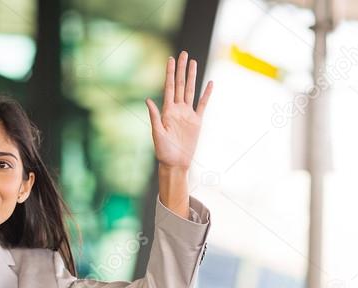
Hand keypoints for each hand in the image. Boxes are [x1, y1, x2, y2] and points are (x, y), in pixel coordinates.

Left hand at [146, 51, 213, 170]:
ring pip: (191, 91)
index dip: (170, 73)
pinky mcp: (197, 121)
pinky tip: (210, 83)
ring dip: (192, 76)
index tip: (170, 59)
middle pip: (181, 84)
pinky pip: (203, 105)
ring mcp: (188, 114)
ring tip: (193, 62)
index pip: (169, 87)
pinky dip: (207, 94)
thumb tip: (148, 100)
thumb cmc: (163, 151)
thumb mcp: (157, 134)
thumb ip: (154, 116)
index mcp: (167, 111)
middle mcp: (177, 109)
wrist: (175, 163)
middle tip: (183, 54)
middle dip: (181, 69)